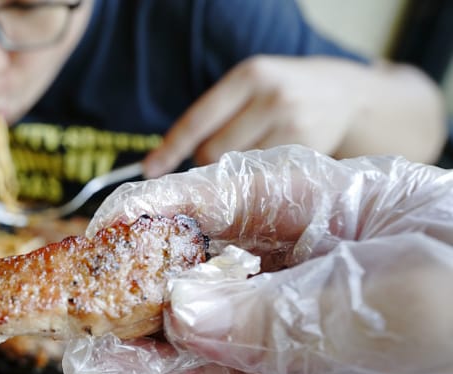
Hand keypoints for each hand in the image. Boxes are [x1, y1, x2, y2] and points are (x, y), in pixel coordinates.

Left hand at [143, 55, 370, 176]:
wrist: (343, 94)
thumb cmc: (280, 92)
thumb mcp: (250, 86)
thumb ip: (216, 114)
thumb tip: (167, 161)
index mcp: (249, 76)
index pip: (197, 120)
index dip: (170, 149)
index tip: (149, 170)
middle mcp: (272, 97)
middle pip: (213, 151)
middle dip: (205, 161)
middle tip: (217, 157)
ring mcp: (293, 125)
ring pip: (236, 168)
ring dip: (230, 172)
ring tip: (246, 157)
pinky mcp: (307, 150)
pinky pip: (262, 177)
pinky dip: (255, 178)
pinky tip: (267, 164)